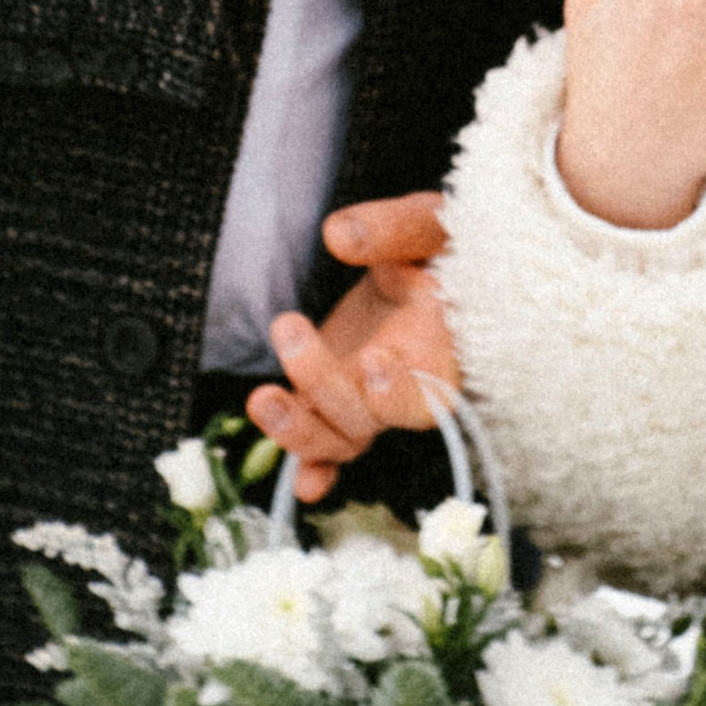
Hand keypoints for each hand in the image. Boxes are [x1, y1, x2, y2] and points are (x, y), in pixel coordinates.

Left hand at [244, 194, 459, 503]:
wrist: (432, 264)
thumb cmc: (442, 244)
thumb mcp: (428, 222)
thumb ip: (391, 228)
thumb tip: (338, 234)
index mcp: (445, 344)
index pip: (433, 389)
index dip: (404, 390)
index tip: (376, 359)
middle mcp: (410, 384)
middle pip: (371, 415)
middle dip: (327, 385)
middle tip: (290, 327)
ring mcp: (370, 398)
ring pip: (342, 438)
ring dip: (300, 430)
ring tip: (260, 397)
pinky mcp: (335, 397)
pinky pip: (326, 445)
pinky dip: (315, 468)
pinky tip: (304, 483)